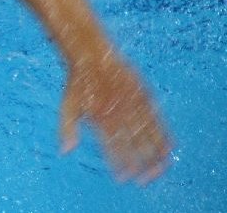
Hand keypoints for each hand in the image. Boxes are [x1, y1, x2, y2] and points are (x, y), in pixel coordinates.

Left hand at [59, 53, 172, 183]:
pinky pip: (156, 117)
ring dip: (155, 152)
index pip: (112, 147)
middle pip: (133, 144)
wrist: (90, 55)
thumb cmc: (77, 83)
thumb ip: (67, 128)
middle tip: (145, 180)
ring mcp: (132, 103)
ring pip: (148, 133)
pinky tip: (169, 146)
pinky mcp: (143, 94)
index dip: (119, 164)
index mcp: (100, 117)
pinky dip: (163, 133)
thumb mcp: (67, 105)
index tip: (123, 178)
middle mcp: (118, 112)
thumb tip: (65, 151)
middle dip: (141, 164)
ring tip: (160, 169)